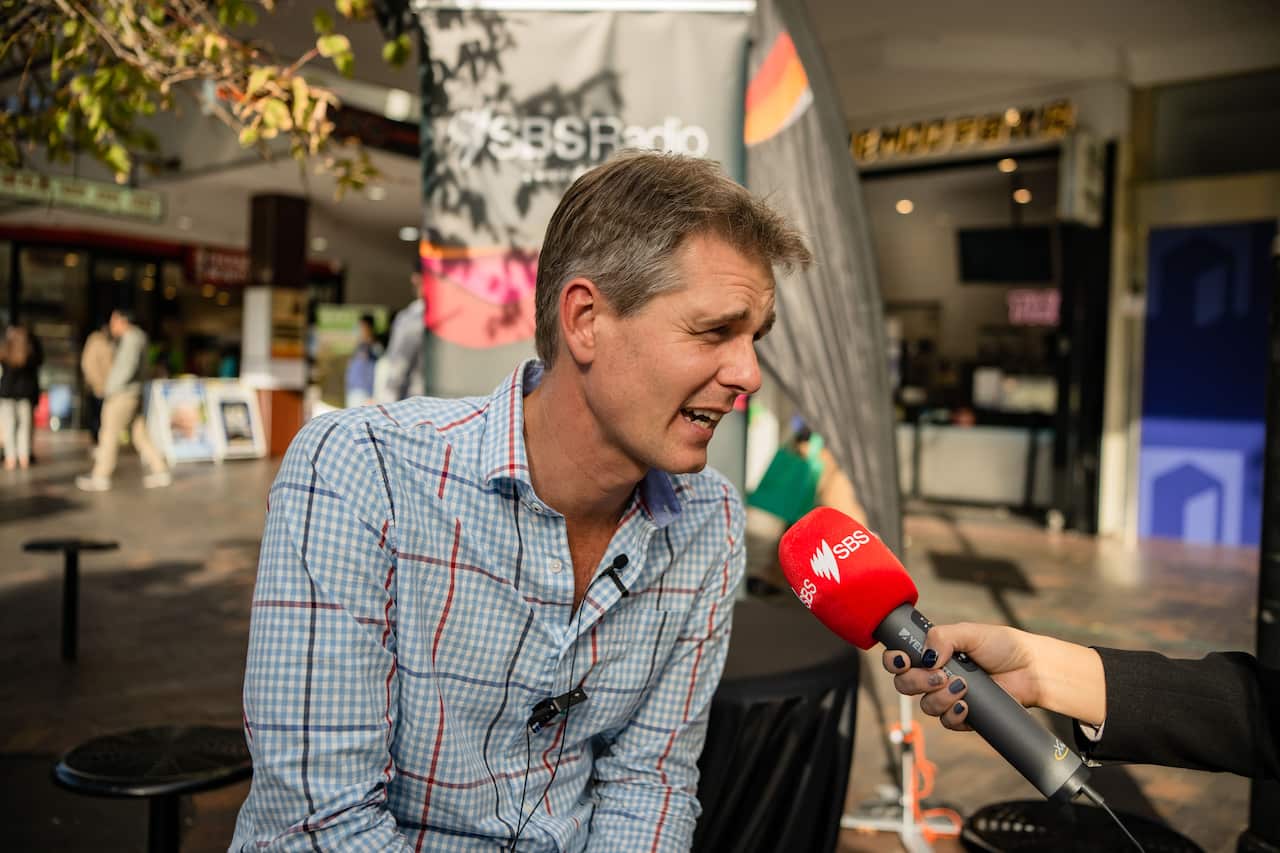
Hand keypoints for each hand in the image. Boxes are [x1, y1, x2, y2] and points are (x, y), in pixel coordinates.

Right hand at [880, 622, 1105, 731]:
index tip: (904, 660)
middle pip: (904, 685)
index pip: (899, 659)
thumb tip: (926, 658)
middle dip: (917, 682)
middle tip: (940, 676)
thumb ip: (942, 637)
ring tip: (963, 688)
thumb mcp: (970, 632)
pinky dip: (954, 715)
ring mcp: (948, 697)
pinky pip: (947, 722)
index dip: (894, 661)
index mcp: (932, 653)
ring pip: (925, 706)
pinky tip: (968, 706)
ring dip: (940, 698)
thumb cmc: (1003, 646)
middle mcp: (935, 675)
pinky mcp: (964, 716)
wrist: (1032, 670)